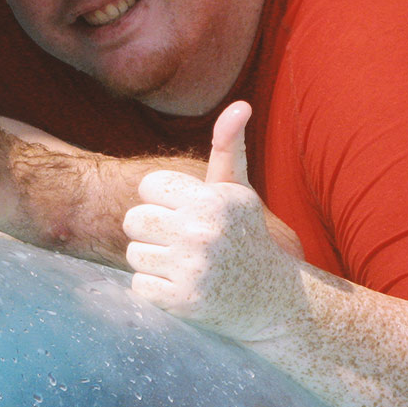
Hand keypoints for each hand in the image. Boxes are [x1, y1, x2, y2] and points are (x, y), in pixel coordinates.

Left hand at [123, 101, 300, 342]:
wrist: (274, 301)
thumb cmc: (246, 238)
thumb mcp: (239, 192)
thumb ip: (230, 147)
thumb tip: (240, 105)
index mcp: (212, 200)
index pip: (149, 186)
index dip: (162, 200)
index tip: (184, 213)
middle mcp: (202, 232)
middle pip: (133, 219)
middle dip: (152, 230)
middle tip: (180, 241)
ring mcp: (192, 269)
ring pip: (134, 253)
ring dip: (153, 261)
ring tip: (183, 264)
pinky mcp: (183, 301)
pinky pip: (139, 285)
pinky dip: (156, 289)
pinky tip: (183, 287)